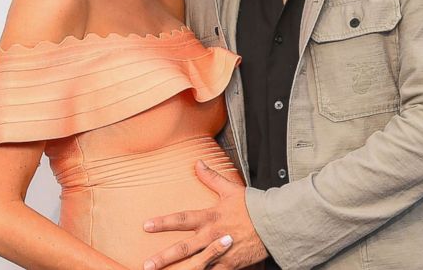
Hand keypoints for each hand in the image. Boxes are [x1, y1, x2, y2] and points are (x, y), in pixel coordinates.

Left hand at [143, 160, 267, 269]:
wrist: (275, 224)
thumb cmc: (253, 206)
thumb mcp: (231, 189)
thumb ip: (212, 177)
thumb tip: (198, 162)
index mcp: (210, 217)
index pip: (182, 219)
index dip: (163, 222)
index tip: (146, 226)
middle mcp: (212, 236)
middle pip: (184, 248)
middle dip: (164, 257)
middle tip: (147, 265)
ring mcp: (221, 252)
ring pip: (196, 265)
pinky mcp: (231, 264)